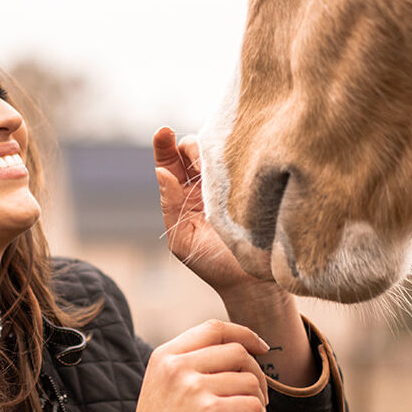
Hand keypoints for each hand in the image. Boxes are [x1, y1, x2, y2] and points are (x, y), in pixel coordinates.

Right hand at [110, 320, 269, 411]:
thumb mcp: (163, 387)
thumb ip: (190, 365)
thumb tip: (239, 352)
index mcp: (165, 356)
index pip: (213, 328)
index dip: (244, 334)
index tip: (262, 348)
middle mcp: (178, 367)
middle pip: (238, 352)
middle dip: (257, 374)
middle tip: (257, 398)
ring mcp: (193, 389)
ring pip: (250, 380)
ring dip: (260, 401)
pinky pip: (254, 406)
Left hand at [154, 125, 266, 296]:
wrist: (250, 279)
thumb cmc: (212, 263)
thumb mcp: (182, 239)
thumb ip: (170, 206)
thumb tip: (161, 172)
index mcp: (181, 195)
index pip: (168, 162)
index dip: (164, 144)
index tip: (163, 132)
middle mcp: (202, 184)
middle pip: (191, 149)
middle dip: (190, 147)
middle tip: (198, 164)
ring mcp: (228, 181)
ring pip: (217, 150)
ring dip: (212, 150)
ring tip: (211, 167)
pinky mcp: (250, 183)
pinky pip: (242, 160)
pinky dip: (236, 154)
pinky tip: (235, 162)